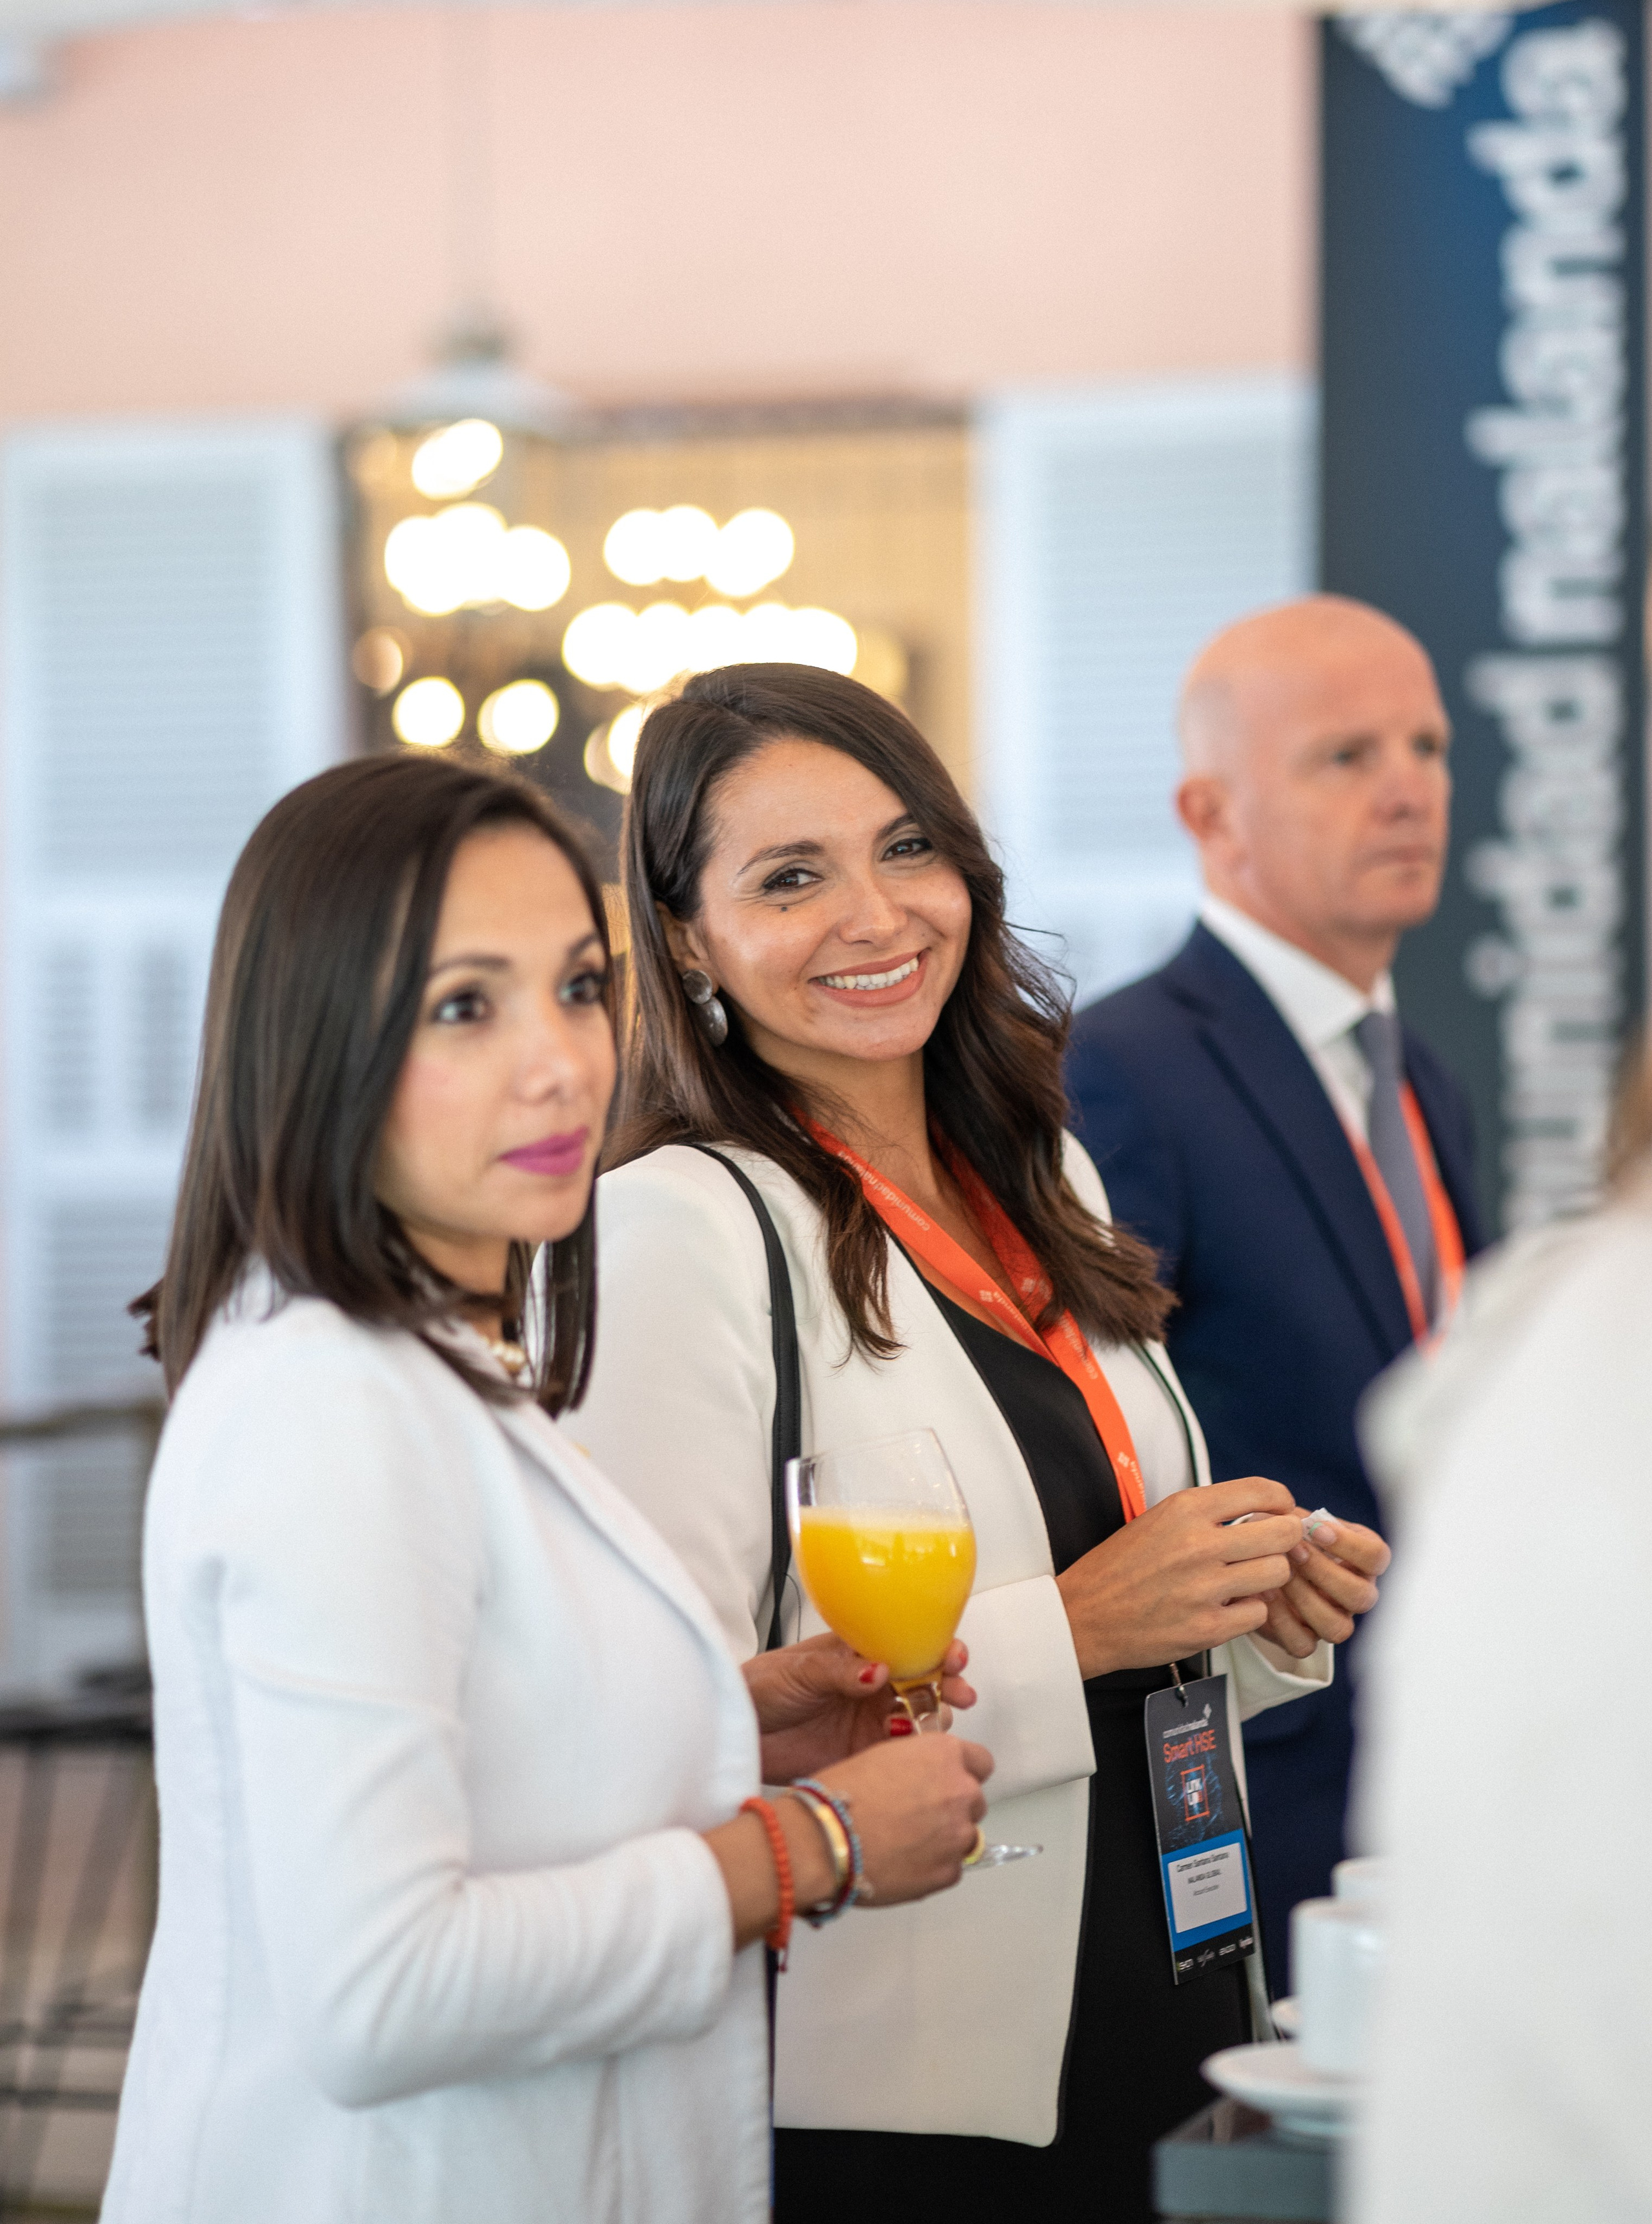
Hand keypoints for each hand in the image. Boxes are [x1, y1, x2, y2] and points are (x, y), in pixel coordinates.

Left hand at [747, 1633, 975, 1782]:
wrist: (739, 1733)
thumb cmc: (761, 1688)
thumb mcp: (798, 1670)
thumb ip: (838, 1670)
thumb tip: (878, 1669)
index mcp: (860, 1654)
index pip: (909, 1646)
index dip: (938, 1649)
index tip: (954, 1655)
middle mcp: (873, 1686)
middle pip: (926, 1683)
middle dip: (951, 1686)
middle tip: (959, 1693)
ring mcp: (871, 1721)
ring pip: (920, 1718)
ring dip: (936, 1719)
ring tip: (931, 1723)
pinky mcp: (864, 1755)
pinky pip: (900, 1754)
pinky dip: (914, 1752)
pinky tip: (913, 1750)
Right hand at [813, 1731, 993, 1905]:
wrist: (825, 1839)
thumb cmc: (842, 1792)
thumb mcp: (883, 1756)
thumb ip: (918, 1765)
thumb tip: (925, 1779)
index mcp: (944, 1754)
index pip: (980, 1761)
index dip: (961, 1772)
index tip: (943, 1782)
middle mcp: (961, 1791)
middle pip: (974, 1800)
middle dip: (952, 1807)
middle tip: (917, 1816)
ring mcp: (959, 1835)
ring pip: (965, 1836)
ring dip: (944, 1839)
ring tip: (906, 1844)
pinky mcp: (948, 1873)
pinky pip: (951, 1868)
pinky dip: (933, 1867)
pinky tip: (902, 1864)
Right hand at [1056, 1476, 1301, 1679]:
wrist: (1084, 1616)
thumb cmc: (1120, 1567)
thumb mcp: (1159, 1520)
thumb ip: (1207, 1514)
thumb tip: (1262, 1512)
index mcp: (1185, 1509)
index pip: (1261, 1490)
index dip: (1281, 1501)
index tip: (1280, 1511)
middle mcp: (1198, 1544)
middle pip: (1282, 1534)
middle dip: (1283, 1541)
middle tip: (1271, 1550)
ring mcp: (1204, 1588)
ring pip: (1277, 1574)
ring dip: (1267, 1579)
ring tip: (1245, 1582)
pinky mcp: (1207, 1628)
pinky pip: (1258, 1614)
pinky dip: (1248, 1612)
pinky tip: (1226, 1608)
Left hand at [1256, 1516, 1389, 1657]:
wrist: (1258, 1563)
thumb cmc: (1284, 1537)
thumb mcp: (1293, 1520)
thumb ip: (1297, 1517)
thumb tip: (1293, 1520)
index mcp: (1361, 1561)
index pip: (1376, 1557)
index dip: (1350, 1545)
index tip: (1317, 1530)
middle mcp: (1355, 1595)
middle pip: (1362, 1597)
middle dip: (1325, 1572)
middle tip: (1294, 1550)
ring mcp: (1333, 1620)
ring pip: (1338, 1628)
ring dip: (1306, 1598)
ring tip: (1279, 1573)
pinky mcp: (1305, 1640)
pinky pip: (1303, 1645)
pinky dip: (1282, 1621)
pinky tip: (1265, 1594)